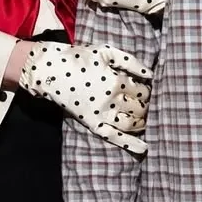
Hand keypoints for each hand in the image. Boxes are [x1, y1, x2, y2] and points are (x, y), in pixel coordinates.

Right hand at [18, 42, 151, 154]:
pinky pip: (113, 136)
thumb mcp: (106, 52)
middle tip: (142, 102)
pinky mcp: (92, 123)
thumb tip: (150, 73)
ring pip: (130, 124)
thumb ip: (130, 62)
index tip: (143, 87)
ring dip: (141, 122)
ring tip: (142, 119)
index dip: (146, 89)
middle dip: (145, 105)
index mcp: (117, 82)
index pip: (143, 91)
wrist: (52, 70)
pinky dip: (130, 144)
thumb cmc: (80, 58)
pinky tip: (143, 148)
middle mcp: (112, 101)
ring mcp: (102, 115)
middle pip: (139, 108)